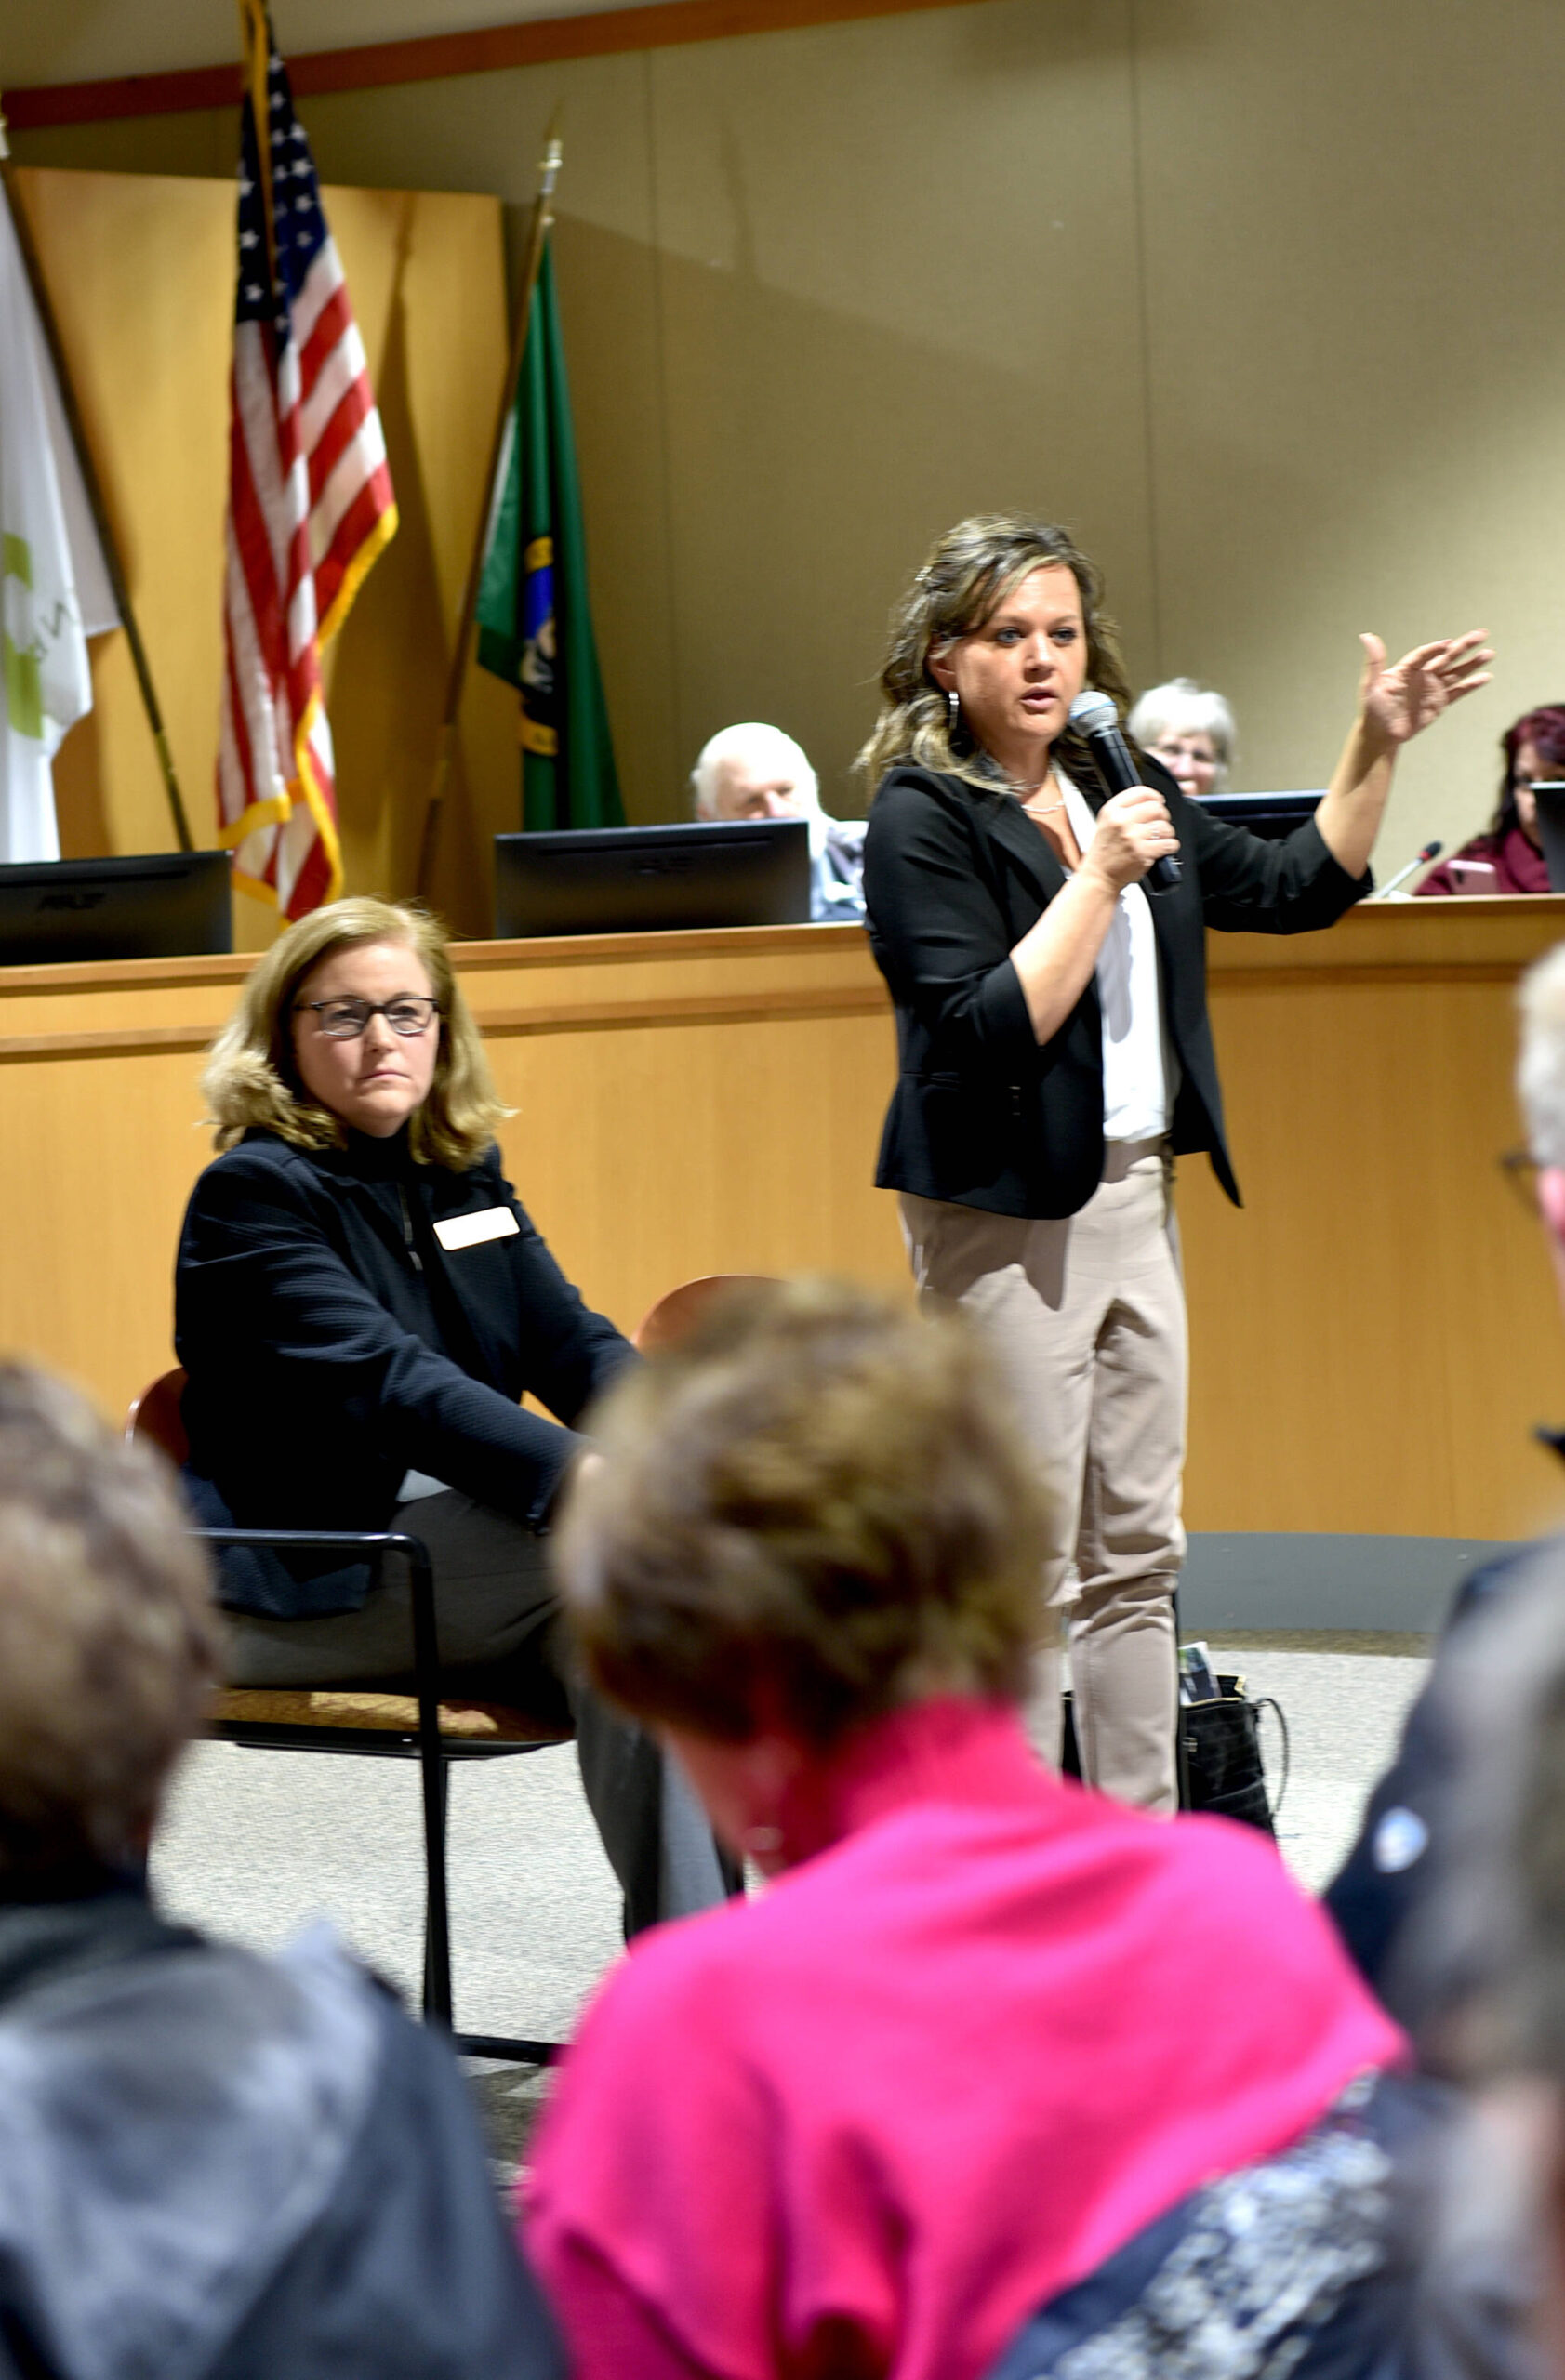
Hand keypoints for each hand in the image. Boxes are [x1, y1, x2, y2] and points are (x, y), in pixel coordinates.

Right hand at [1082, 786, 1178, 893]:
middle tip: (1160, 824)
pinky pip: (1169, 843)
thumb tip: (1152, 801)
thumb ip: (1125, 810)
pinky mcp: (1143, 853)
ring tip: (1160, 838)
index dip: (1155, 796)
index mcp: (1112, 811)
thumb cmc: (1104, 852)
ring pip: (1164, 826)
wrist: (1099, 876)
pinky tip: (1164, 848)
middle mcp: (1121, 821)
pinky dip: (1171, 846)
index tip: (1159, 801)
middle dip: (1163, 816)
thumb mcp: (1106, 823)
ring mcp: (1133, 837)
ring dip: (1167, 833)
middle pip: (1156, 808)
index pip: (1141, 792)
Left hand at [1357, 629, 1492, 752]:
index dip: (1435, 649)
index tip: (1448, 644)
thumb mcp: (1371, 685)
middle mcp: (1423, 675)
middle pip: (1446, 657)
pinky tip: (1486, 677)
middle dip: (1464, 646)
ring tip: (1490, 653)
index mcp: (1407, 669)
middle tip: (1482, 634)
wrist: (1380, 735)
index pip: (1424, 654)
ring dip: (1472, 663)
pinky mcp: (1439, 703)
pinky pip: (1458, 691)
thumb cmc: (1372, 710)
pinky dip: (1471, 685)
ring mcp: (1432, 688)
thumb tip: (1366, 635)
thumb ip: (1373, 662)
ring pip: (1456, 672)